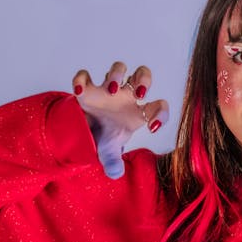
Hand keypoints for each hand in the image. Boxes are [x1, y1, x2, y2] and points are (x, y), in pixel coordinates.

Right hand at [72, 62, 168, 178]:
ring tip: (112, 90)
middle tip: (139, 94)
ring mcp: (106, 89)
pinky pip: (85, 75)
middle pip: (143, 75)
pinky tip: (80, 91)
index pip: (158, 106)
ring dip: (117, 75)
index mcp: (138, 112)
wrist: (82, 132)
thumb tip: (115, 173)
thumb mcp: (109, 151)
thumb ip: (113, 161)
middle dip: (143, 80)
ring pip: (118, 68)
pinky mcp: (86, 88)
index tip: (152, 127)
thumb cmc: (104, 137)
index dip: (161, 113)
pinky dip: (82, 79)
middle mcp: (125, 96)